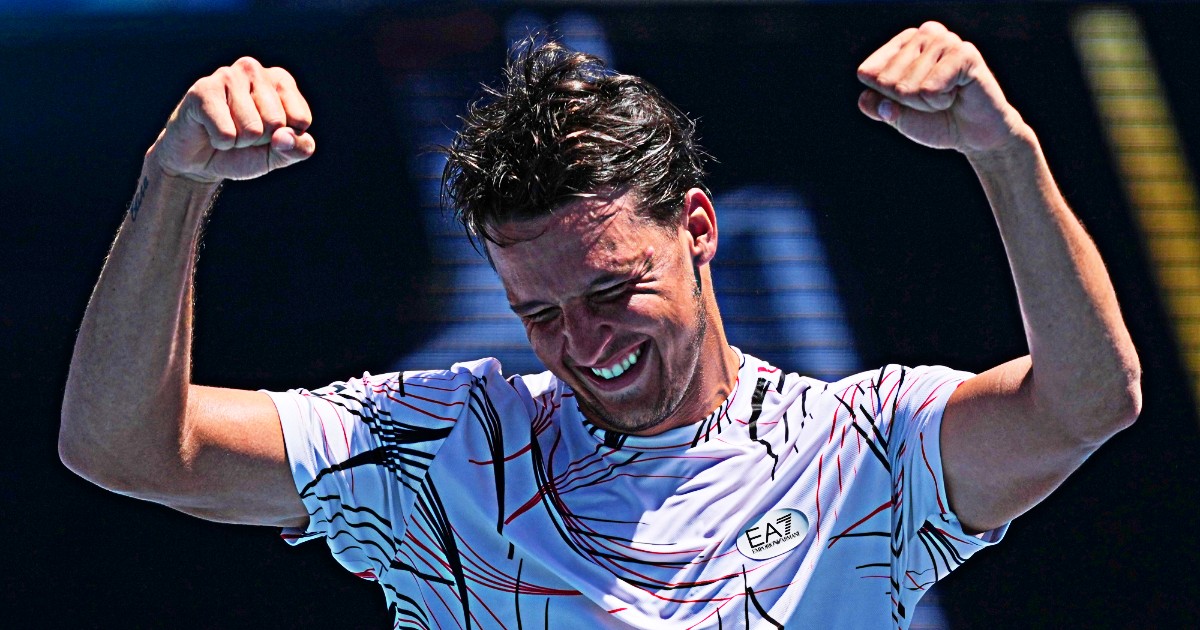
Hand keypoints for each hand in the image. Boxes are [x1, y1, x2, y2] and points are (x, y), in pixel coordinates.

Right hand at [146, 57, 314, 182]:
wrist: (200, 160)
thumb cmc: (245, 150)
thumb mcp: (281, 154)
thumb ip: (299, 149)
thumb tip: (285, 137)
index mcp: (280, 80)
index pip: (301, 119)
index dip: (284, 138)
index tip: (268, 133)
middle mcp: (254, 70)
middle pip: (276, 122)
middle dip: (261, 139)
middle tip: (243, 133)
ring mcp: (227, 76)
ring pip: (252, 129)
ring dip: (240, 142)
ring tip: (228, 131)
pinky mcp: (203, 91)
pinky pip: (227, 134)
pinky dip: (222, 143)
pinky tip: (211, 131)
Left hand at [856, 22, 1028, 154]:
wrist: (973, 134)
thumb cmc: (934, 119)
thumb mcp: (895, 115)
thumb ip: (874, 106)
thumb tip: (867, 99)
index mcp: (902, 42)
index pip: (868, 72)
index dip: (884, 97)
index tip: (910, 99)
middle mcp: (924, 34)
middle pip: (886, 80)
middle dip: (906, 101)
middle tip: (932, 101)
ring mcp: (946, 40)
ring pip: (907, 86)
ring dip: (925, 103)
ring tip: (946, 98)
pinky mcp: (964, 54)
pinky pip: (930, 89)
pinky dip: (940, 102)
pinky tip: (957, 94)